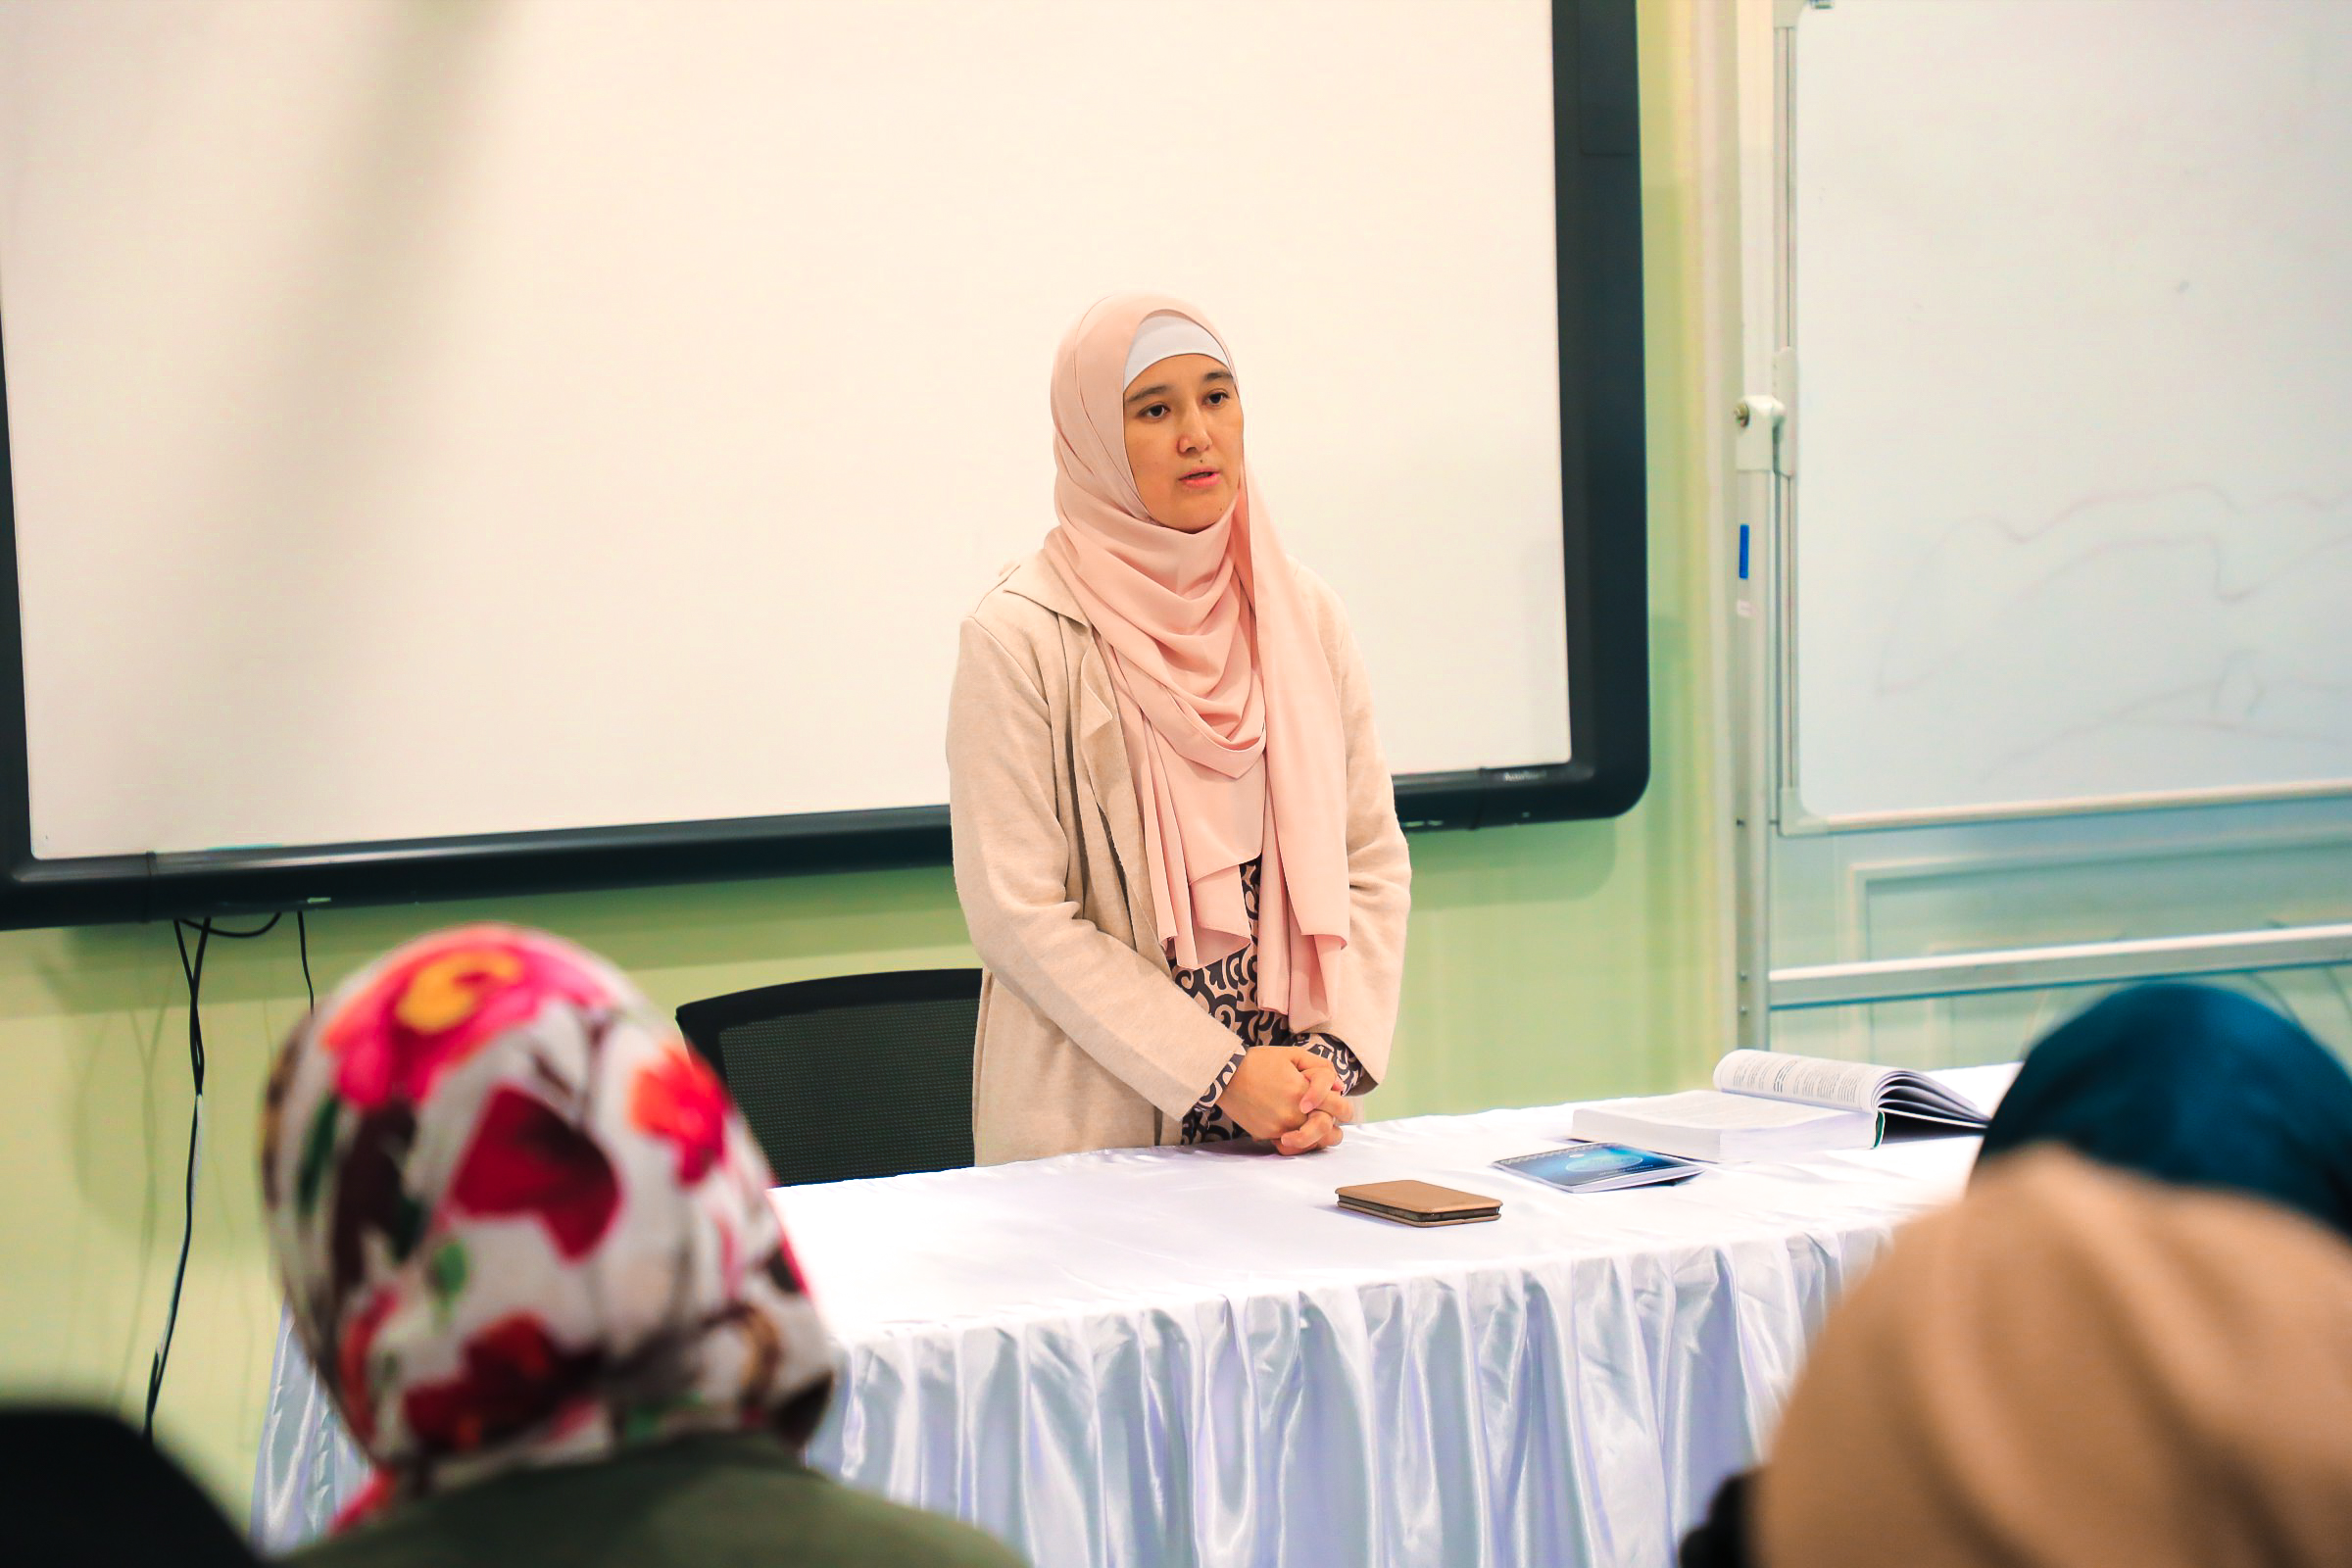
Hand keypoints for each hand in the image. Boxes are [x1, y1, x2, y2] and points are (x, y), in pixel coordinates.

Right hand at [1215, 1046, 1358, 1152]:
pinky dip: (1297, 1143)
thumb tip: (1340, 1088)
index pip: (1340, 1108)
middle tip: (1329, 1119)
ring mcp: (1281, 1128)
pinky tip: (1296, 1133)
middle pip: (1330, 1133)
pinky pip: (1291, 1148)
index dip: (1344, 1106)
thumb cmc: (1260, 1062)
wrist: (1226, 1075)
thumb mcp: (1294, 1055)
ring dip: (1318, 1138)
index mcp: (1304, 1092)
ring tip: (1315, 1129)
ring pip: (1312, 1145)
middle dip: (1334, 1127)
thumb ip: (1322, 1069)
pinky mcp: (1268, 1135)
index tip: (1335, 1102)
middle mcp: (1294, 1114)